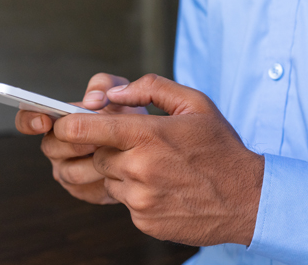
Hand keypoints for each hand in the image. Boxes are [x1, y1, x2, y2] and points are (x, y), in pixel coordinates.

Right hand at [15, 73, 146, 203]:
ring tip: (116, 153)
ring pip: (69, 172)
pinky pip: (87, 190)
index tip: (45, 120)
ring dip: (94, 162)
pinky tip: (120, 170)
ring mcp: (67, 171)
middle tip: (100, 137)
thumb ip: (104, 85)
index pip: (27, 120)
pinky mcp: (84, 191)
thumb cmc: (126, 115)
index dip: (29, 120)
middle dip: (76, 142)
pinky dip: (105, 180)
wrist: (147, 145)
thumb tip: (92, 100)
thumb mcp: (119, 92)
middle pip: (50, 147)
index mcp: (57, 121)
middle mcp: (56, 147)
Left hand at [52, 74, 264, 245]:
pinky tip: (164, 188)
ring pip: (109, 180)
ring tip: (158, 169)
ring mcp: (141, 198)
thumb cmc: (221, 148)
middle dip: (110, 150)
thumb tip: (115, 93)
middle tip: (140, 147)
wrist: (247, 198)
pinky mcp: (144, 220)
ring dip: (124, 173)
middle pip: (97, 156)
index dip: (67, 125)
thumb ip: (152, 87)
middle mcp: (140, 168)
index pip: (87, 129)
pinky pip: (124, 202)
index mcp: (150, 135)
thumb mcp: (195, 104)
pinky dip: (136, 194)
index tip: (60, 124)